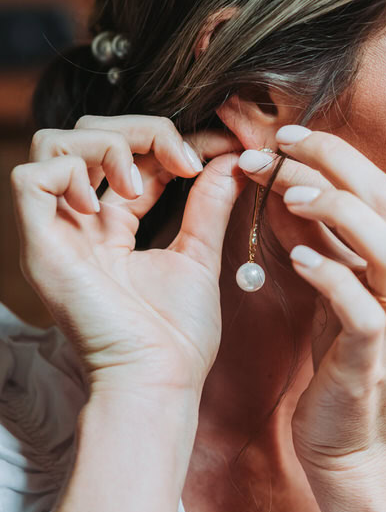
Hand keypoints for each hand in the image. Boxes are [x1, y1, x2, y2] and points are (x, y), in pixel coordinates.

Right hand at [10, 115, 246, 414]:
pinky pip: (29, 178)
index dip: (169, 138)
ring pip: (54, 145)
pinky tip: (104, 203)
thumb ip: (209, 204)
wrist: (158, 380)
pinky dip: (69, 172)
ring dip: (106, 145)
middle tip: (185, 160)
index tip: (221, 143)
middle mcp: (79, 225)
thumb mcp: (199, 255)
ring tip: (138, 183)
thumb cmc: (177, 336)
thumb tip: (230, 157)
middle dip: (140, 131)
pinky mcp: (40, 247)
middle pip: (86, 135)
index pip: (130, 156)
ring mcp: (56, 234)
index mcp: (113, 227)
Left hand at [239, 126, 385, 479]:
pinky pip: (361, 306)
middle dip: (332, 162)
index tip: (282, 138)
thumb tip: (285, 182)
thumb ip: (323, 240)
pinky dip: (329, 275)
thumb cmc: (346, 361)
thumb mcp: (336, 289)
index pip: (379, 186)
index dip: (332, 155)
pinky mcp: (376, 356)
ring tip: (291, 192)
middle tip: (279, 143)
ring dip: (338, 212)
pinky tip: (295, 257)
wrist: (359, 446)